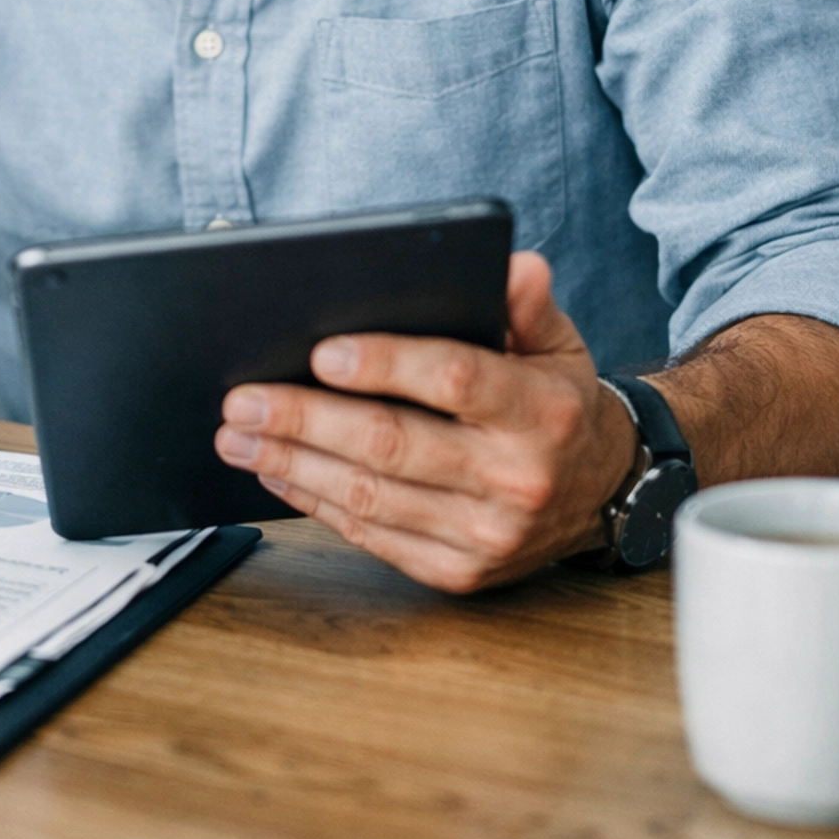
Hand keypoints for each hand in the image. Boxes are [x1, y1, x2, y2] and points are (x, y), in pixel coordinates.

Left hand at [214, 252, 636, 590]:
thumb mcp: (559, 345)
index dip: (386, 365)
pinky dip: (316, 503)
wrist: (600, 494)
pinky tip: (278, 473)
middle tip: (243, 399)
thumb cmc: (558, 404)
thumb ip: (527, 304)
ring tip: (237, 436)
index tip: (321, 353)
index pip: (455, 381)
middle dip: (306, 420)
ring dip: (293, 465)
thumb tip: (515, 264)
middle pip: (393, 445)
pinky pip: (373, 536)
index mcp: (543, 412)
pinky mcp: (459, 573)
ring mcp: (486, 535)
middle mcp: (516, 478)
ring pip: (372, 497)